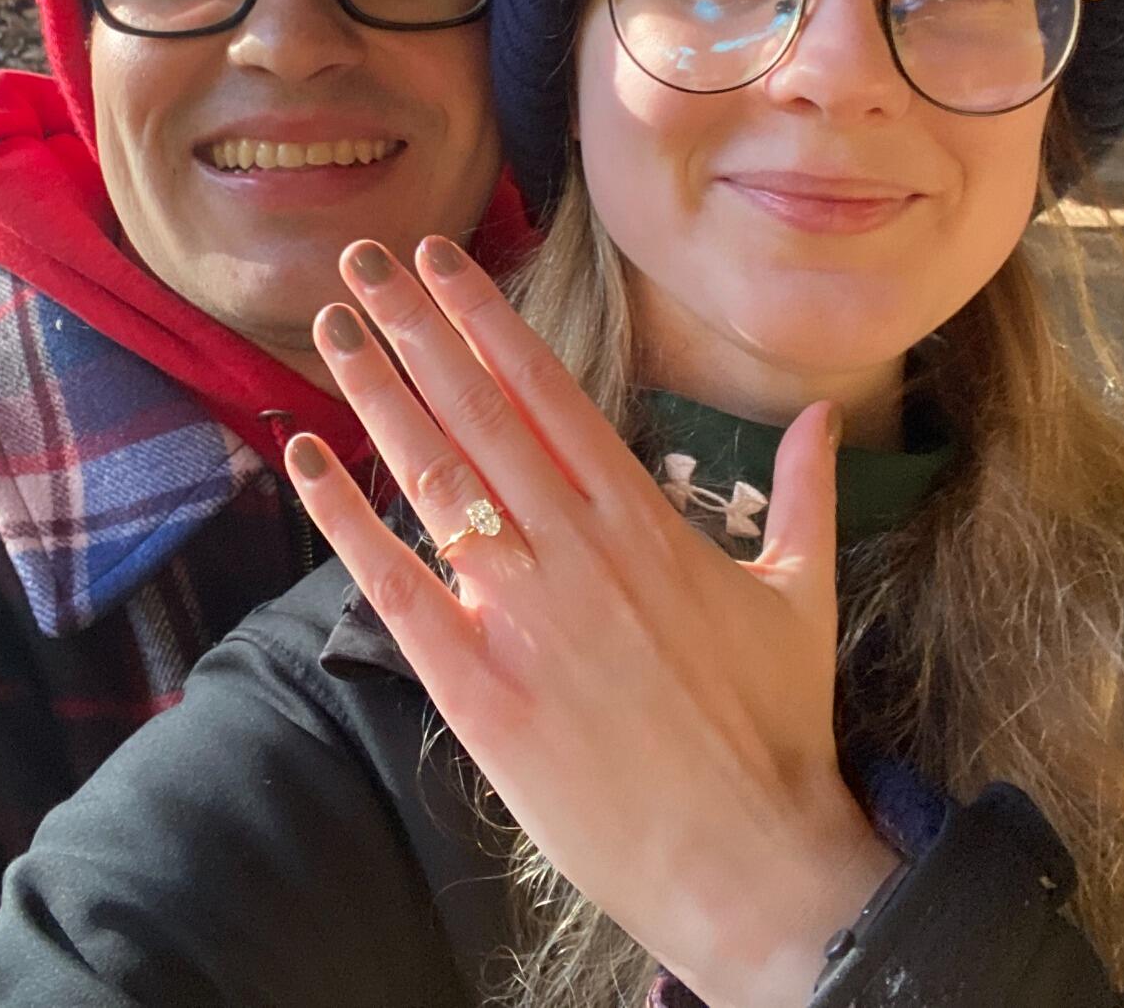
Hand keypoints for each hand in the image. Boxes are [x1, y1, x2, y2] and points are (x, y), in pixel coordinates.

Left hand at [285, 236, 897, 1007]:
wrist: (751, 863)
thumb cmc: (776, 731)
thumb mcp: (801, 596)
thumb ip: (802, 494)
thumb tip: (815, 413)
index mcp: (645, 522)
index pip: (549, 393)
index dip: (487, 321)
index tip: (442, 263)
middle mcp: (578, 551)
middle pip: (479, 414)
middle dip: (415, 329)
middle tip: (364, 260)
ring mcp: (525, 618)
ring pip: (435, 481)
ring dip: (377, 397)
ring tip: (330, 330)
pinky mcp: (481, 690)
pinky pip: (397, 589)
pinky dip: (347, 521)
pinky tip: (307, 461)